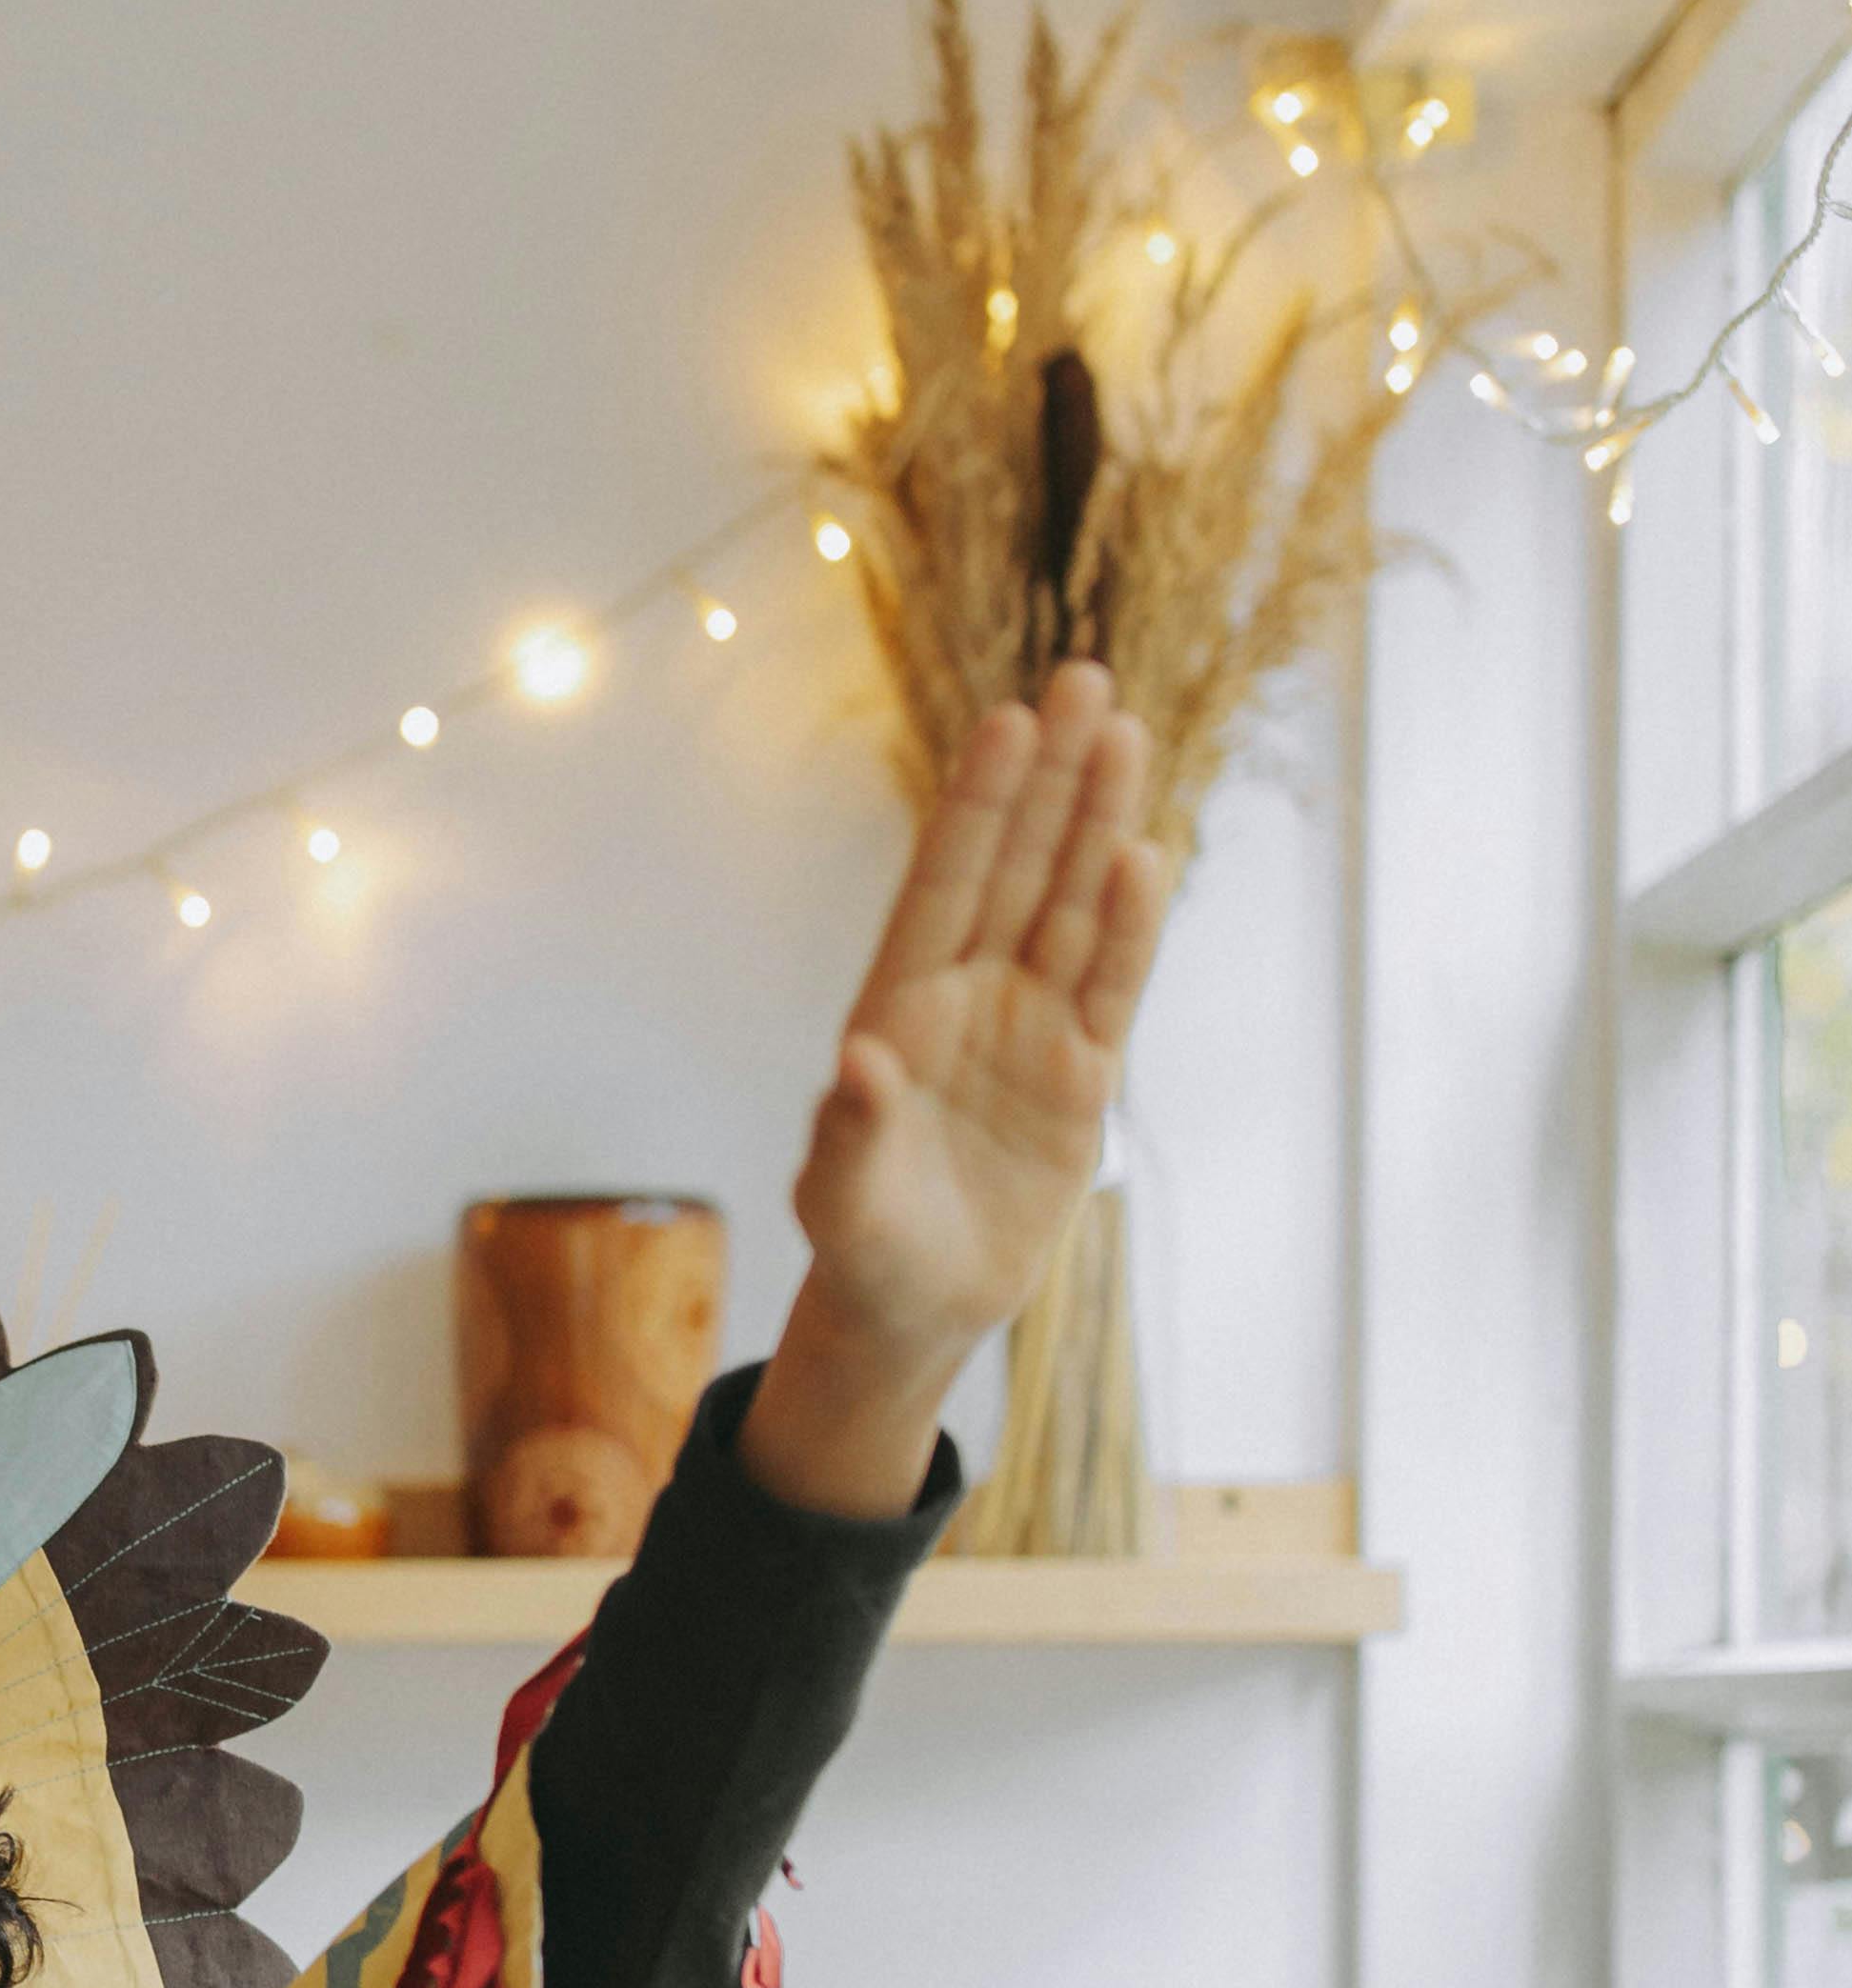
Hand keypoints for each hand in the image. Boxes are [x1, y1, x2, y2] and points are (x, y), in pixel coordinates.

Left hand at [742, 662, 1173, 1520]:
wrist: (916, 1306)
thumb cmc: (862, 1243)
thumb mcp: (840, 1197)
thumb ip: (849, 1131)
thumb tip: (857, 1063)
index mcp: (899, 1003)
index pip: (944, 881)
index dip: (977, 804)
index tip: (1007, 720)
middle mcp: (969, 995)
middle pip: (1018, 866)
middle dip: (1049, 777)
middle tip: (1084, 681)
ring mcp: (1030, 1027)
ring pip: (1074, 906)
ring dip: (1098, 825)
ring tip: (1125, 734)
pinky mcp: (1080, 1076)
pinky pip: (1112, 987)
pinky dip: (1132, 928)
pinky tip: (1147, 854)